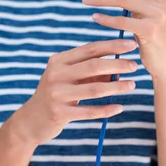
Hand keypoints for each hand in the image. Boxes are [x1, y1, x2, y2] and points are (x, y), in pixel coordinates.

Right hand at [11, 39, 138, 145]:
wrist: (30, 121)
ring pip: (94, 89)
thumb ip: (92, 72)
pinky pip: (88, 111)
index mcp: (59, 61)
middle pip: (94, 66)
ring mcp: (57, 94)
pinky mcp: (59, 113)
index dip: (113, 46)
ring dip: (116, 87)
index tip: (132, 45)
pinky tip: (119, 108)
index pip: (90, 49)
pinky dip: (106, 109)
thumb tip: (120, 68)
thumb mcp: (70, 78)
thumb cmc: (56, 94)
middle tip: (135, 66)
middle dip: (118, 64)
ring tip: (132, 85)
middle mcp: (56, 74)